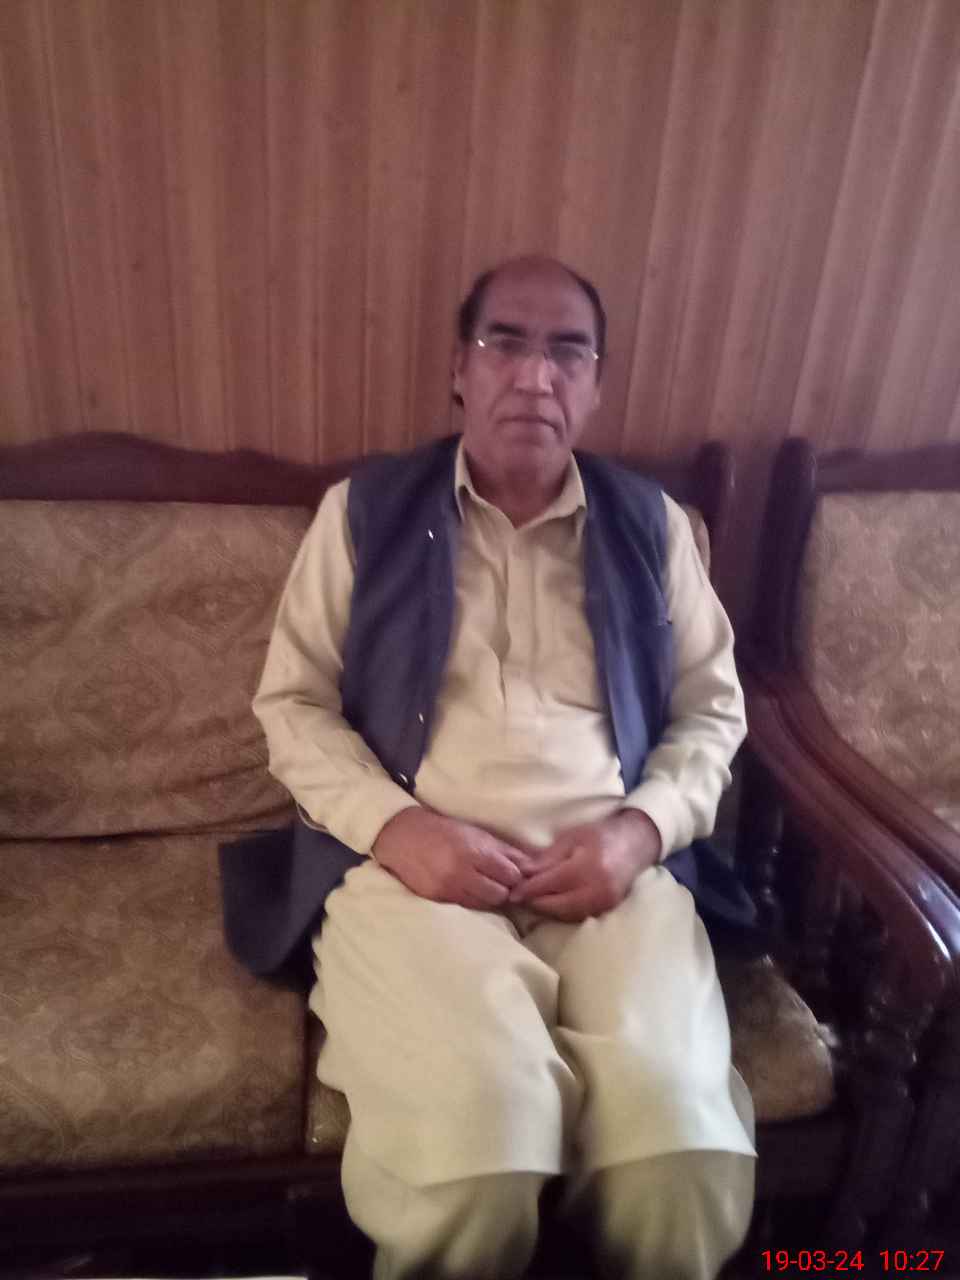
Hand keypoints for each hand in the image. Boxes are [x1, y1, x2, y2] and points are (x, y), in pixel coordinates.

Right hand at [372, 807, 538, 908]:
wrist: (404, 838)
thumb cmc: (444, 831)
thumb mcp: (476, 834)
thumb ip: (504, 851)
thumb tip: (532, 866)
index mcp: (474, 851)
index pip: (510, 875)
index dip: (514, 875)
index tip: (510, 872)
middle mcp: (461, 872)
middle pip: (500, 894)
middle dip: (503, 888)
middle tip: (497, 880)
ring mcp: (448, 889)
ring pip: (485, 904)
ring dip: (489, 897)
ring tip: (482, 884)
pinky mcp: (438, 900)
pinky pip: (467, 907)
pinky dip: (472, 900)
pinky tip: (468, 889)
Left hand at [508, 810, 661, 921]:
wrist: (636, 844)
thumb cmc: (600, 835)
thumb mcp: (571, 838)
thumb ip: (547, 858)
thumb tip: (523, 873)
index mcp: (587, 867)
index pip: (549, 884)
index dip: (527, 889)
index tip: (511, 892)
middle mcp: (597, 889)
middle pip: (556, 904)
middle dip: (534, 903)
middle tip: (516, 899)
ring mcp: (604, 902)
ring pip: (565, 914)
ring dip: (546, 910)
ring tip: (530, 902)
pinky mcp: (607, 909)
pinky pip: (577, 915)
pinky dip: (561, 912)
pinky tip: (550, 904)